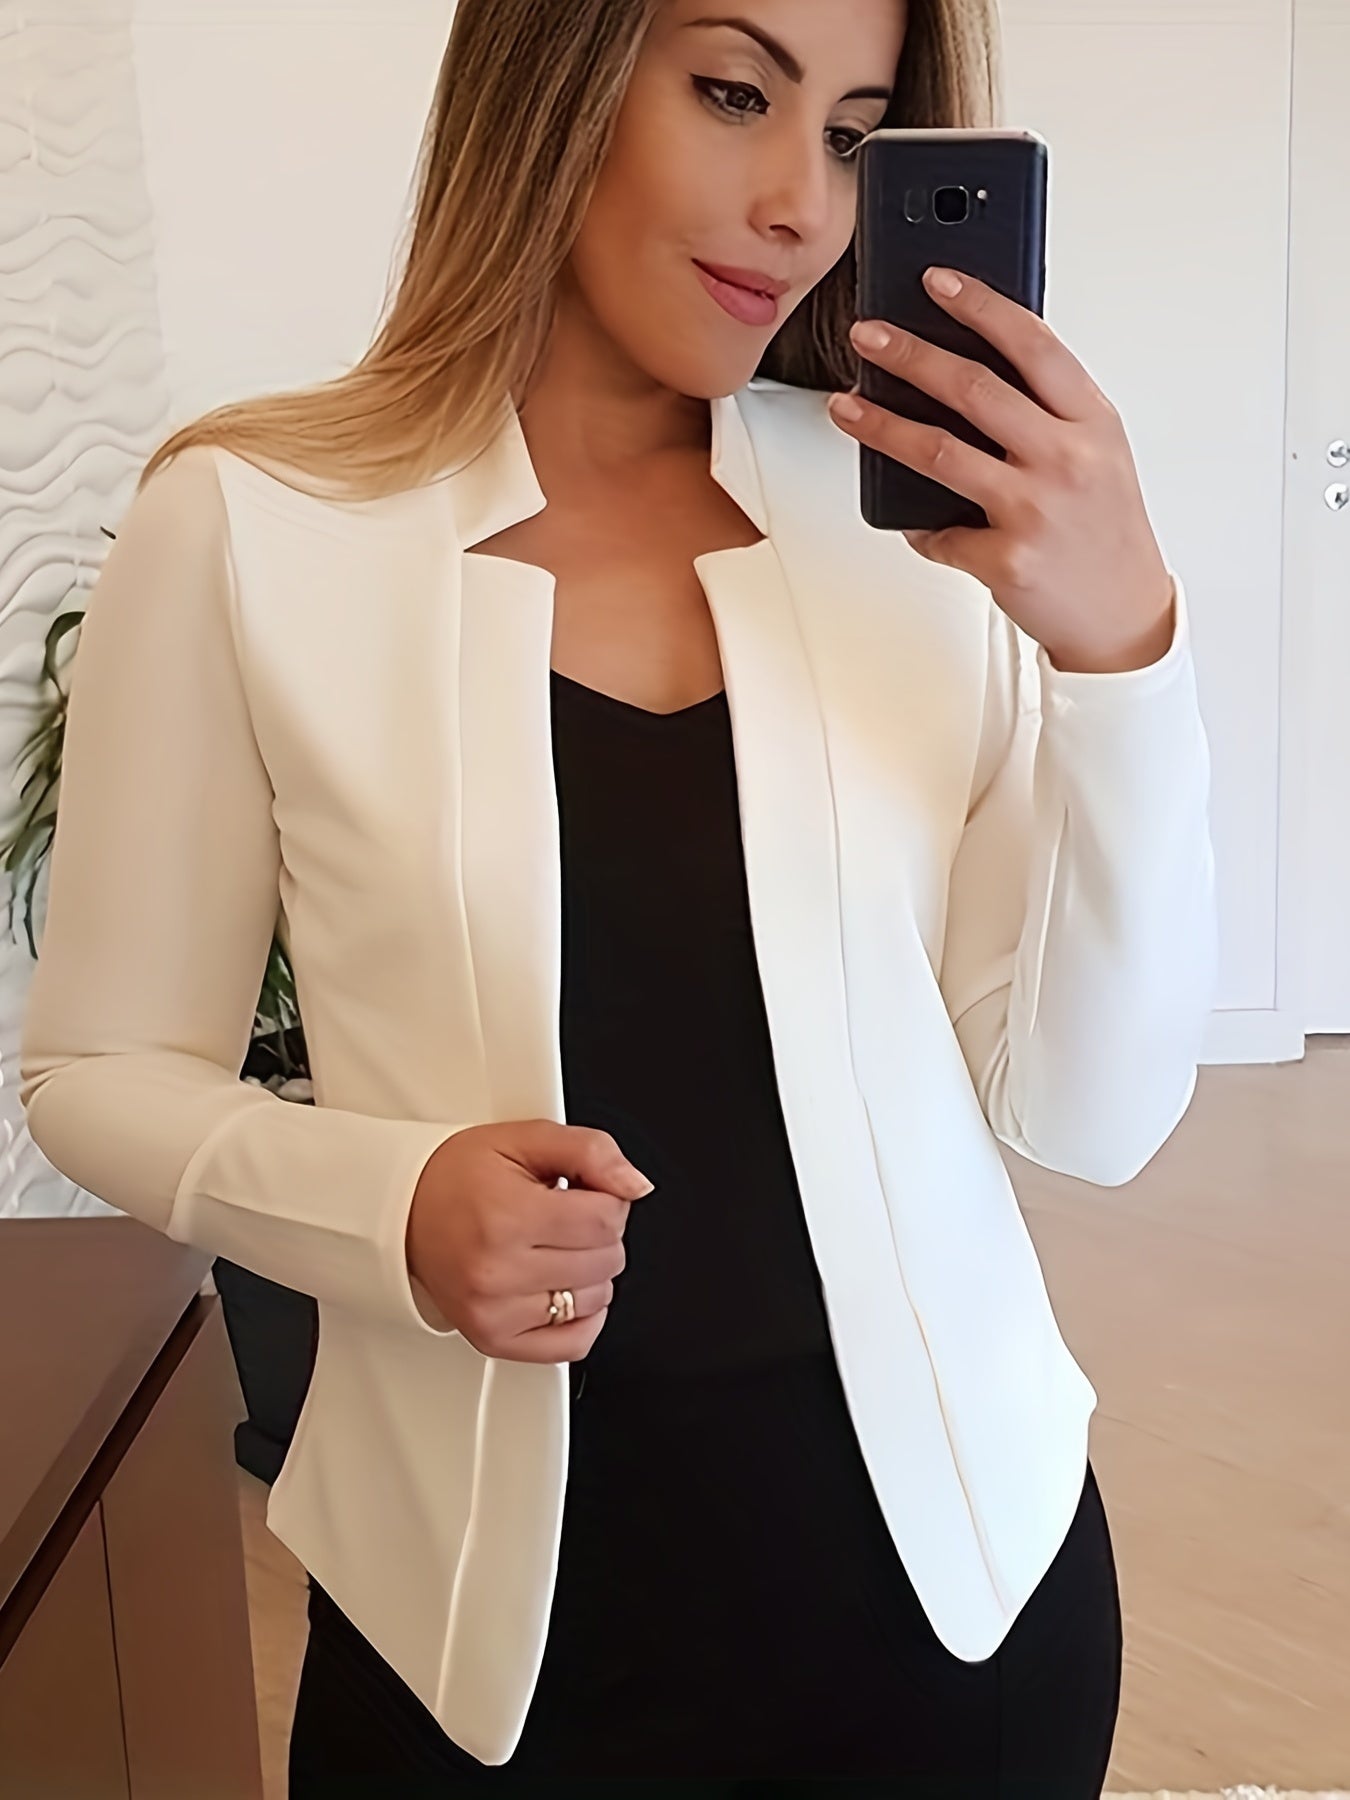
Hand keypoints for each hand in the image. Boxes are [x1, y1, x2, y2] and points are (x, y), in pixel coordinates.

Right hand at [406, 1120, 654, 1360]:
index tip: (585, 1191)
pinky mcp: (494, 1339)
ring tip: (553, 1246)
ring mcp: (494, 1311)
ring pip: (596, 1299)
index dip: (609, 1199)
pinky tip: (563, 1287)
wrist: (401, 1210)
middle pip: (606, 1260)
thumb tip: (635, 1185)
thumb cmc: (457, 1176)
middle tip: (564, 1216)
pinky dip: (582, 1316)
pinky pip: (573, 1345)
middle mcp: (498, 1270)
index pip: (607, 1220)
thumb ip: (590, 1151)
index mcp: (507, 1216)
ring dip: (590, 1271)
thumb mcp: (523, 1139)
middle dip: (599, 1232)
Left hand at [828, 267, 1175, 673]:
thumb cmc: (1104, 530)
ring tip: (847, 406)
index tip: (936, 281)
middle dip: (910, 354)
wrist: (1123, 616)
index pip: (1032, 344)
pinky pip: (938, 531)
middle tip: (868, 335)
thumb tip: (970, 367)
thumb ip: (1049, 411)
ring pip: (938, 452)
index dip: (980, 305)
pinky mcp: (1006, 559)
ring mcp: (1034, 509)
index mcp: (1091, 422)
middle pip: (973, 388)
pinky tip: (906, 515)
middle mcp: (1065, 459)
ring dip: (881, 425)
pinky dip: (917, 524)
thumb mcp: (1099, 454)